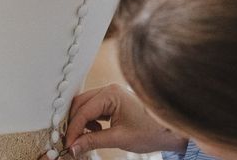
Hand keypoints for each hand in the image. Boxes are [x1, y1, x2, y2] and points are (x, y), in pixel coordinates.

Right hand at [63, 83, 187, 156]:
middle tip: (70, 142)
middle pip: (81, 104)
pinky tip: (93, 132)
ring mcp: (111, 94)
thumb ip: (93, 141)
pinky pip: (94, 109)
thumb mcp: (119, 138)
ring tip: (81, 139)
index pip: (84, 110)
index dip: (74, 129)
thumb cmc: (150, 131)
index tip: (68, 144)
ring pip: (86, 106)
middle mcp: (109, 90)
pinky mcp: (113, 101)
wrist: (168, 131)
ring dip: (81, 122)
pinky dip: (89, 121)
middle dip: (74, 123)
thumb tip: (74, 147)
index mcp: (111, 94)